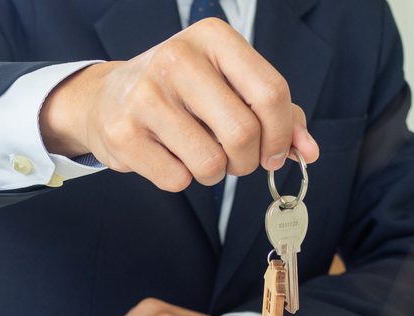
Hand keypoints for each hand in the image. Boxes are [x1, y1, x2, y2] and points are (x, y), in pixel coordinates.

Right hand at [39, 18, 318, 190]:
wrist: (106, 100)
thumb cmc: (180, 94)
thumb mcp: (228, 85)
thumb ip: (275, 113)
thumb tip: (308, 150)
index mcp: (213, 38)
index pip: (271, 91)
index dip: (281, 133)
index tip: (274, 152)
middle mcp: (177, 59)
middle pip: (244, 132)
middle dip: (247, 161)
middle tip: (236, 160)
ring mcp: (146, 96)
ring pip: (211, 163)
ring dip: (214, 174)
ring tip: (199, 156)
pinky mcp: (124, 134)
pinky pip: (177, 179)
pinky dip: (181, 179)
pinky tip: (168, 157)